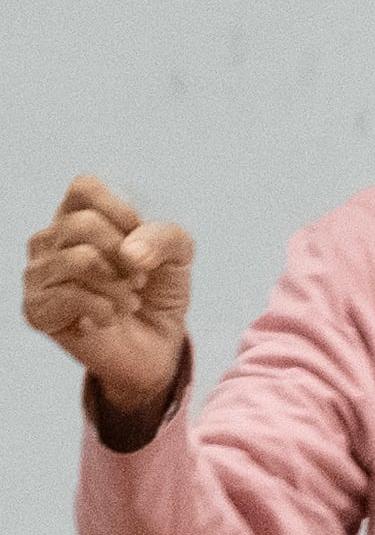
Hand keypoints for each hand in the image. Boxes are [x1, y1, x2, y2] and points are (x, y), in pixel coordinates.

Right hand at [22, 175, 193, 417]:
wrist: (157, 346)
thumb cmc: (159, 292)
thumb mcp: (178, 256)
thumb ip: (165, 237)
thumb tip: (130, 253)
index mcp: (76, 216)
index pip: (84, 187)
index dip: (122, 211)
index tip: (143, 240)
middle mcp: (49, 240)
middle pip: (83, 224)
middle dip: (126, 255)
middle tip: (139, 279)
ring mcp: (37, 275)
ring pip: (79, 260)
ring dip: (119, 285)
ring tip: (128, 301)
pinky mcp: (36, 310)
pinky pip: (70, 296)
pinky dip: (106, 309)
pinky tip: (110, 318)